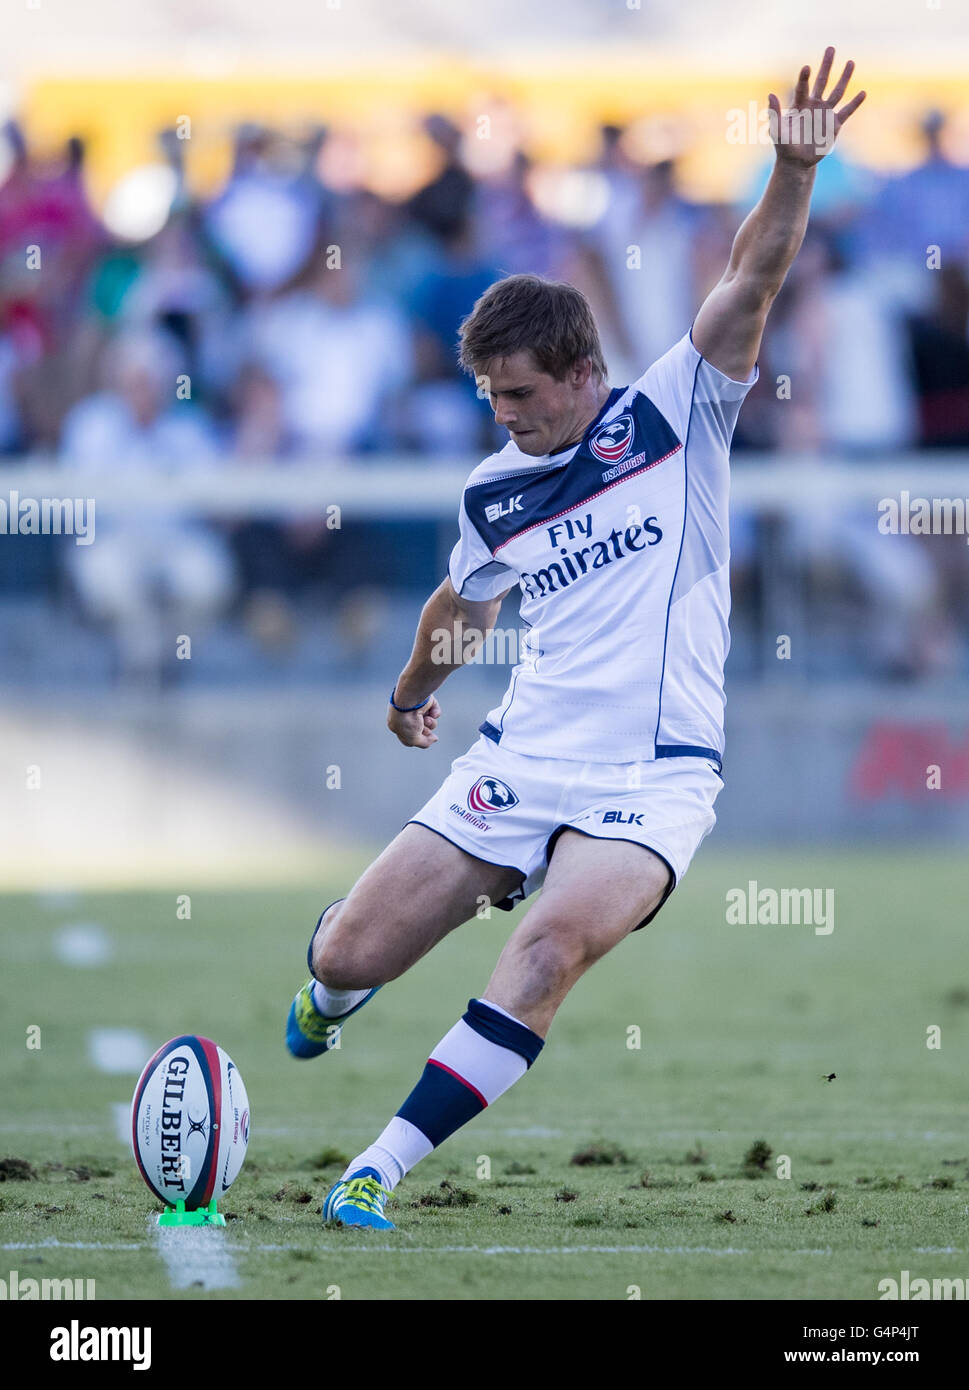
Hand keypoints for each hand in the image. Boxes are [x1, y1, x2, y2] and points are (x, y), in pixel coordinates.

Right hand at [387, 694, 440, 747]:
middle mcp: (406, 716)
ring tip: (427, 719)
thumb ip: (424, 743)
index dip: (416, 739)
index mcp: (396, 725)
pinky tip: (431, 712)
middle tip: (421, 727)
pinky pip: (435, 712)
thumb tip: (435, 738)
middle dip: (425, 731)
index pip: (409, 737)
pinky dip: (435, 713)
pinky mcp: (426, 702)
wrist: (410, 699)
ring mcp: (416, 709)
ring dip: (431, 723)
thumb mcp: (412, 739)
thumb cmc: (406, 720)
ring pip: (430, 722)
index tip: (418, 738)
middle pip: (422, 731)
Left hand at [769, 46, 865, 166]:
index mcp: (799, 105)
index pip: (802, 87)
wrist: (796, 162)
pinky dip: (855, 103)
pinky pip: (846, 111)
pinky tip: (863, 93)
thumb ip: (774, 113)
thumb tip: (770, 94)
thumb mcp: (776, 131)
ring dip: (844, 78)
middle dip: (826, 65)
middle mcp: (814, 105)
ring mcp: (825, 113)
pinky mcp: (835, 124)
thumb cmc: (784, 146)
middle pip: (822, 81)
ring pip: (837, 92)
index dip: (804, 78)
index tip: (806, 68)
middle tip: (830, 48)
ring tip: (850, 62)